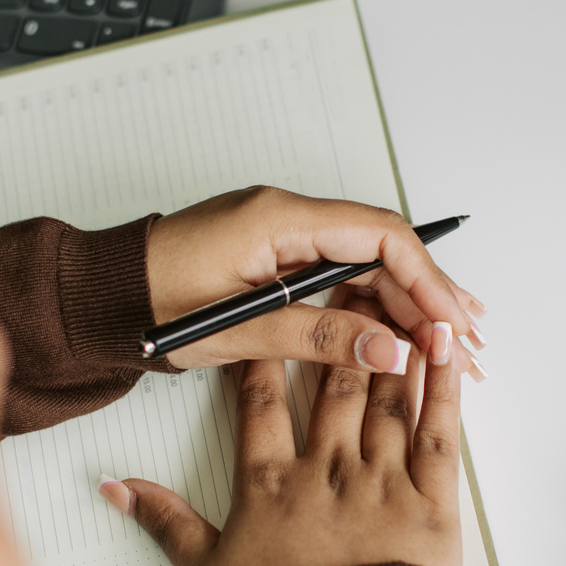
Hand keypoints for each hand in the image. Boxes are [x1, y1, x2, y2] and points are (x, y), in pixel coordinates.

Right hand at [100, 303, 461, 565]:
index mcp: (270, 484)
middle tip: (346, 285)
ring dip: (390, 346)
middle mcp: (326, 470)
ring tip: (396, 303)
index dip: (263, 354)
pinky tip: (445, 350)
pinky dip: (442, 388)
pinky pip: (438, 433)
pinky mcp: (431, 501)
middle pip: (329, 384)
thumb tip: (115, 488)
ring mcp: (381, 481)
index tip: (267, 316)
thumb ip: (165, 522)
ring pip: (384, 397)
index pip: (261, 401)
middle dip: (338, 331)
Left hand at [146, 185, 484, 378]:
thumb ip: (319, 336)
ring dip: (410, 302)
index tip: (453, 323)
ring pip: (367, 262)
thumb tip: (391, 350)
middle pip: (383, 249)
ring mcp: (283, 233)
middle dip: (430, 297)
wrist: (96, 297)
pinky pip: (341, 271)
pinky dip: (376, 302)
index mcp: (279, 218)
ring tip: (453, 343)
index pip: (379, 236)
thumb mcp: (237, 329)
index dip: (426, 280)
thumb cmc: (149, 306)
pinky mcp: (274, 255)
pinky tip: (404, 329)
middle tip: (469, 344)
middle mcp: (288, 215)